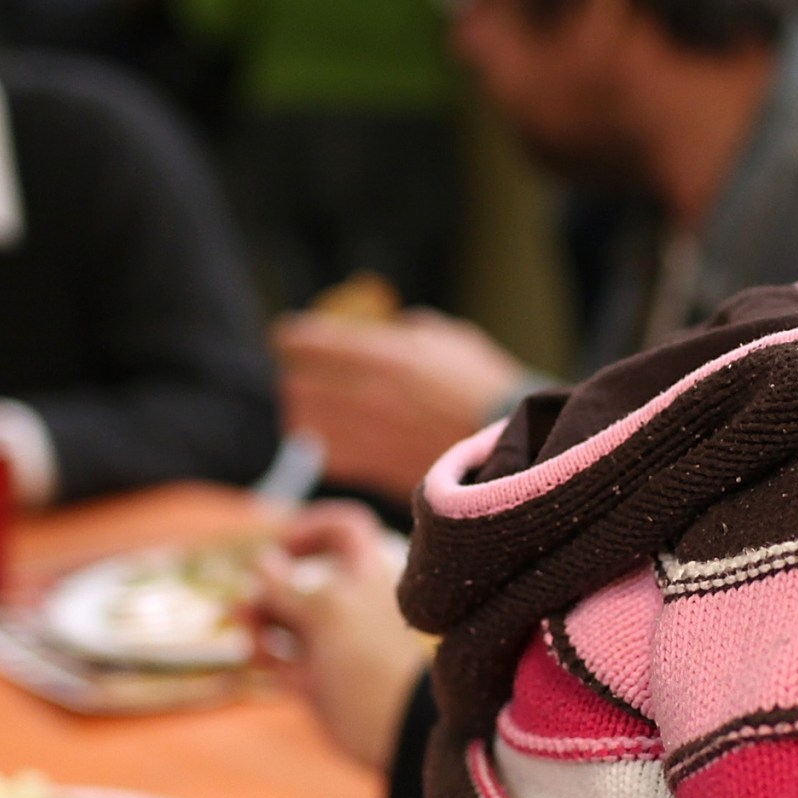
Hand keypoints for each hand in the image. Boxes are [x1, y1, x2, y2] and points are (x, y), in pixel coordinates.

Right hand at [252, 501, 428, 771]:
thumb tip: (262, 561)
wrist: (397, 732)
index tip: (284, 544)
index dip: (312, 528)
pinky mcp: (316, 680)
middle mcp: (348, 605)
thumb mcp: (328, 614)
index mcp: (365, 576)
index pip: (343, 530)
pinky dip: (263, 652)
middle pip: (300, 577)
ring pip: (285, 617)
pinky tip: (255, 655)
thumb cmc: (371, 662)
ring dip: (258, 616)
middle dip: (268, 583)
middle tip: (249, 598)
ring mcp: (331, 643)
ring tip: (242, 625)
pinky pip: (281, 657)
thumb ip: (289, 589)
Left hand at [272, 310, 530, 499]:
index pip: (307, 342)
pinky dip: (323, 446)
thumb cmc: (484, 387)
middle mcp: (366, 395)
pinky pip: (325, 456)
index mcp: (383, 355)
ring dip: (305, 413)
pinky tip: (339, 438)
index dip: (291, 337)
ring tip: (318, 409)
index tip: (287, 339)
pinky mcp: (372, 469)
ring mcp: (366, 435)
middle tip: (305, 375)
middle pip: (295, 384)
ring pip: (301, 423)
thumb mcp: (448, 339)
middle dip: (297, 376)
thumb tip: (379, 328)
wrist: (510, 445)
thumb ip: (405, 330)